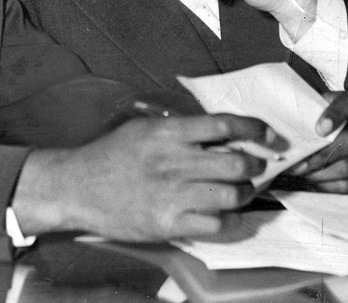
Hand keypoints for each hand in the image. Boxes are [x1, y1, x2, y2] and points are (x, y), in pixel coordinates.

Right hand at [12, 113, 283, 241]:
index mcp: (167, 132)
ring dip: (244, 193)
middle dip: (255, 165)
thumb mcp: (142, 127)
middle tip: (256, 166)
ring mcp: (173, 195)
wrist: (78, 187)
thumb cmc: (110, 154)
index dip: (254, 128)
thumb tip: (218, 130)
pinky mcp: (169, 223)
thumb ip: (178, 128)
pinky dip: (228, 219)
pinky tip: (223, 213)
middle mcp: (174, 161)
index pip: (222, 125)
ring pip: (231, 194)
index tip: (269, 135)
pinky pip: (216, 224)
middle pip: (236, 161)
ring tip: (241, 190)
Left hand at [282, 92, 347, 193]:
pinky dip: (330, 185)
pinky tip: (313, 180)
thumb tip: (276, 131)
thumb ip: (295, 113)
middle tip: (302, 162)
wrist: (308, 129)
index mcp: (346, 103)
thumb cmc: (304, 116)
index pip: (347, 104)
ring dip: (323, 172)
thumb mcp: (300, 107)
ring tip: (302, 172)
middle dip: (324, 154)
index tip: (319, 129)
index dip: (335, 116)